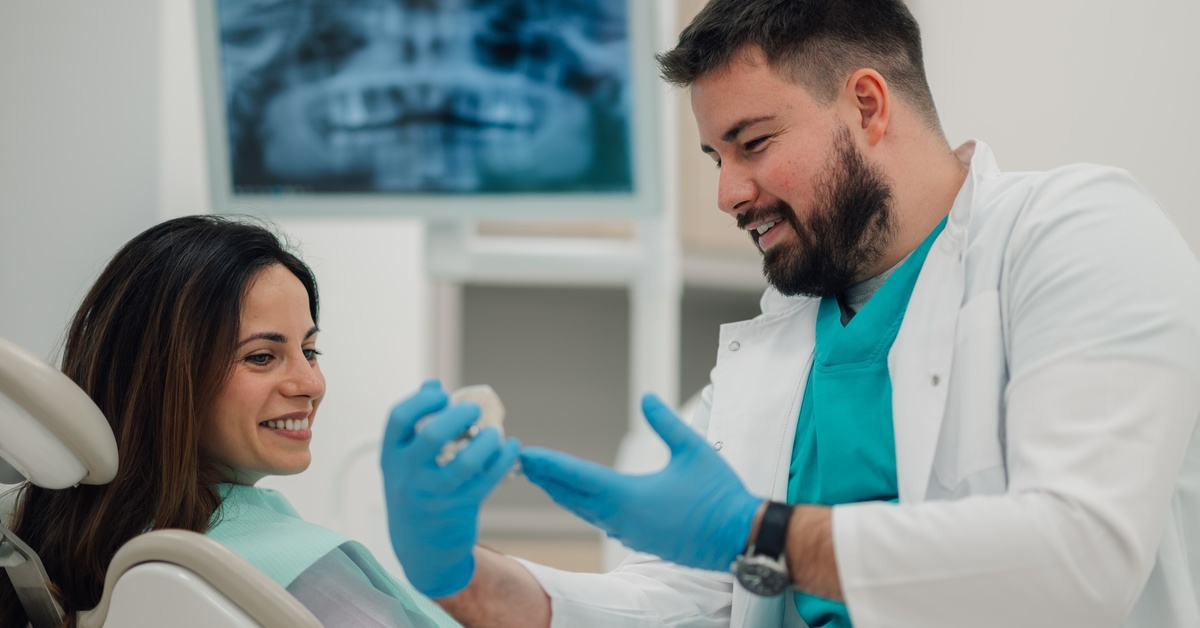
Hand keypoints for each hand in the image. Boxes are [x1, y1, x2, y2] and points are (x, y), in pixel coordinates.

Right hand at [381, 380, 519, 597]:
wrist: (421, 548)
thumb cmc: (415, 492)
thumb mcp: (405, 462)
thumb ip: (416, 426)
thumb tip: (432, 385)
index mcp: (391, 458)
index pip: (399, 418)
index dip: (423, 400)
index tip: (442, 394)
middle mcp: (408, 477)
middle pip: (432, 437)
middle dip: (458, 415)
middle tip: (473, 410)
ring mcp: (434, 495)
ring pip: (466, 463)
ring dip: (488, 441)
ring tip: (495, 432)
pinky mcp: (460, 508)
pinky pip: (488, 480)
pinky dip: (504, 459)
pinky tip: (510, 447)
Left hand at [520, 393, 761, 571]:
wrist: (738, 539)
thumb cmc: (719, 495)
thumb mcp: (694, 450)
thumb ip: (666, 423)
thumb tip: (646, 397)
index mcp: (629, 496)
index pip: (578, 476)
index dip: (549, 463)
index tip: (526, 454)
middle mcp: (621, 518)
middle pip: (572, 495)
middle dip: (545, 477)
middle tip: (519, 462)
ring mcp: (629, 532)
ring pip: (584, 510)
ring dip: (561, 492)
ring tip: (540, 477)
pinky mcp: (639, 539)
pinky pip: (600, 520)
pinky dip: (581, 505)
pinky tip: (577, 499)